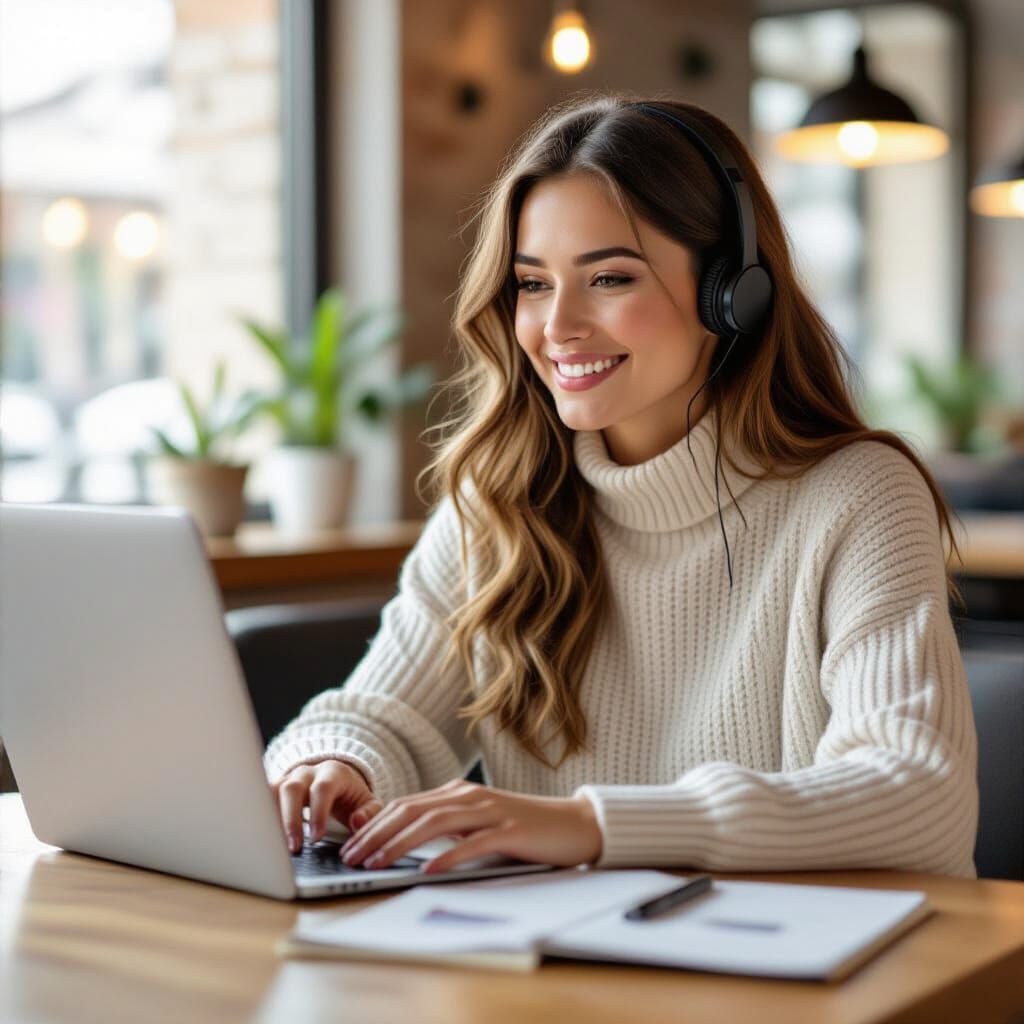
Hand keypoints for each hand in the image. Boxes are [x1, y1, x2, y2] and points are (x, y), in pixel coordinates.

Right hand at [271, 759, 383, 852]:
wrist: (338, 781)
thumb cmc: (351, 796)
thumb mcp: (368, 802)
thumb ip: (369, 813)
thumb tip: (357, 822)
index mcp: (333, 773)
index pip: (322, 788)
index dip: (318, 813)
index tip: (316, 838)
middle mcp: (308, 772)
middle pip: (292, 788)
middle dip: (291, 819)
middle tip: (294, 847)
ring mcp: (289, 778)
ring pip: (273, 791)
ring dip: (272, 818)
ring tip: (275, 845)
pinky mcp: (277, 788)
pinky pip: (262, 797)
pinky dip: (262, 814)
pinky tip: (264, 836)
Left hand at [338, 779, 602, 872]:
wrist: (573, 823)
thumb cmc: (524, 829)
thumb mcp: (479, 824)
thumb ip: (448, 828)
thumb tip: (407, 844)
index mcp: (458, 793)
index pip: (406, 805)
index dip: (374, 824)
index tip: (350, 845)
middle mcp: (470, 797)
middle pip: (412, 811)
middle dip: (376, 834)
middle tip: (351, 856)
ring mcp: (490, 811)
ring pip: (434, 823)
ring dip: (400, 844)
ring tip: (378, 862)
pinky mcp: (510, 831)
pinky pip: (473, 843)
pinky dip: (448, 855)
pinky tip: (429, 869)